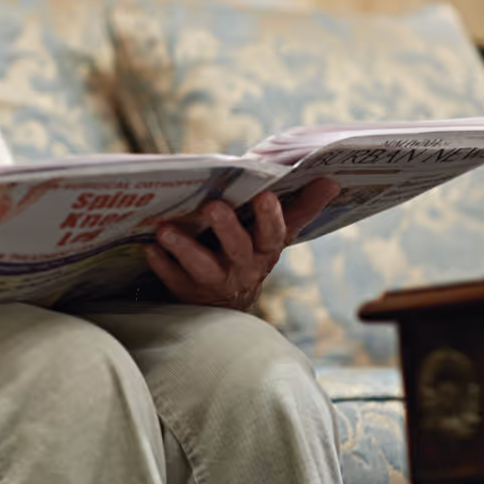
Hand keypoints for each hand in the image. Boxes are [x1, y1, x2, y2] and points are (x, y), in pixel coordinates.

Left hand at [145, 178, 339, 309]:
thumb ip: (300, 208)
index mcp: (266, 250)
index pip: (274, 233)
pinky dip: (162, 264)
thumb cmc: (250, 252)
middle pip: (238, 248)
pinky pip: (174, 280)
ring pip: (202, 267)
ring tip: (164, 230)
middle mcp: (244, 267)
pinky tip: (150, 248)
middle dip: (227, 227)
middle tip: (212, 206)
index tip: (265, 196)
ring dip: (184, 248)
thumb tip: (333, 180)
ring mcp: (215, 282)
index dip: (271, 217)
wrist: (225, 303)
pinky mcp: (189, 292)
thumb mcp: (275, 234)